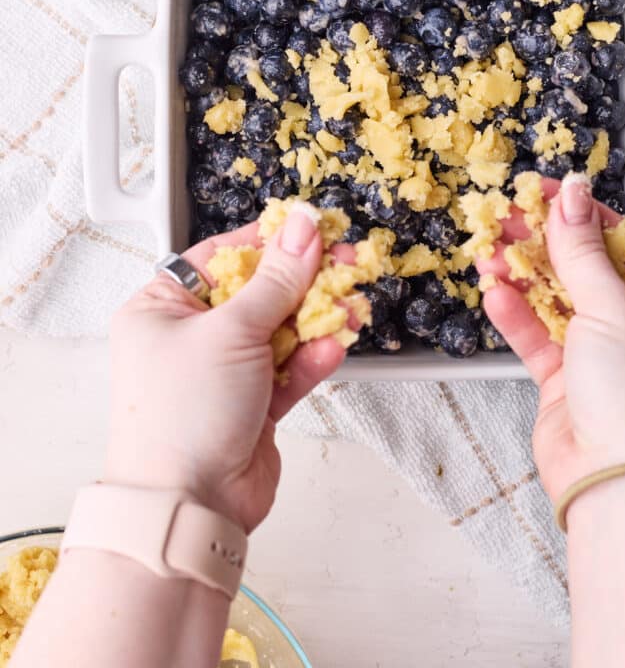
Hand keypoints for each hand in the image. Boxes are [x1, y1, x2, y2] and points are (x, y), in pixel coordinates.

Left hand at [105, 208, 349, 532]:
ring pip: (281, 330)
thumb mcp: (232, 332)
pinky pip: (289, 369)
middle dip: (304, 281)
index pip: (223, 256)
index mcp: (163, 307)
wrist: (188, 507)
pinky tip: (335, 346)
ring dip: (317, 319)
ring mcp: (224, 372)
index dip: (270, 240)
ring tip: (350, 308)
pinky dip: (313, 358)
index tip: (313, 228)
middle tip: (347, 263)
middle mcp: (191, 336)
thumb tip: (303, 226)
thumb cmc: (183, 415)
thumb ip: (277, 280)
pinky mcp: (254, 404)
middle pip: (259, 291)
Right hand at [477, 174, 624, 502]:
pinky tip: (493, 291)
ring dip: (522, 274)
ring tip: (489, 249)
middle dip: (544, 242)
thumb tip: (572, 195)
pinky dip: (516, 314)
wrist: (619, 484)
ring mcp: (604, 352)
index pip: (624, 240)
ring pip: (557, 298)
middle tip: (506, 216)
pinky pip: (539, 335)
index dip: (582, 213)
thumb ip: (581, 250)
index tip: (544, 190)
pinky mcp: (568, 379)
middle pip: (586, 266)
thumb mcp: (611, 307)